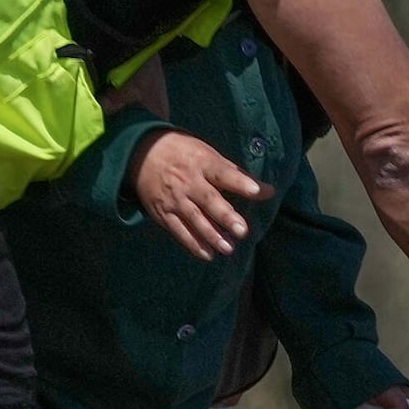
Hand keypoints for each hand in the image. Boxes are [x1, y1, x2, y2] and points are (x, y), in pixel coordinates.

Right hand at [131, 129, 260, 256]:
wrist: (142, 153)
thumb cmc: (185, 155)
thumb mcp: (208, 155)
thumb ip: (236, 174)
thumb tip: (267, 191)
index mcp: (202, 163)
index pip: (224, 173)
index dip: (240, 182)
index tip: (257, 191)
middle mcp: (188, 182)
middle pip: (209, 200)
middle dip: (225, 216)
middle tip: (242, 231)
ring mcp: (175, 199)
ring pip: (194, 219)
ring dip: (211, 236)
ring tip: (228, 248)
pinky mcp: (163, 213)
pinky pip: (179, 230)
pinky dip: (192, 243)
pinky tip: (207, 254)